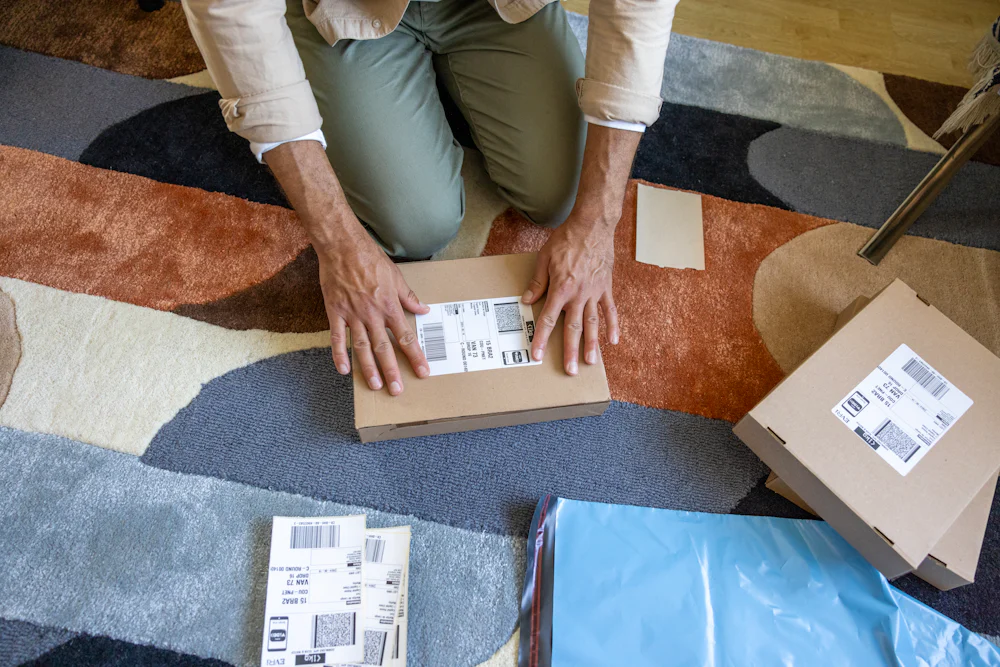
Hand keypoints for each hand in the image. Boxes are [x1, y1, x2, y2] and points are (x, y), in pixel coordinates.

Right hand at [262, 140, 429, 395]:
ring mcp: (352, 315)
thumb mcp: (396, 276)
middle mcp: (372, 314)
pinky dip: (339, 354)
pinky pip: (337, 337)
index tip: (423, 372)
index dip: (415, 356)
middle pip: (384, 348)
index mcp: (390, 306)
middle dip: (392, 371)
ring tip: (375, 386)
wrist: (342, 246)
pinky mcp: (335, 312)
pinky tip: (342, 369)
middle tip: (397, 390)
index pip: (405, 337)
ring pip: (361, 348)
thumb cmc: (371, 258)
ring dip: (368, 369)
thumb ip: (409, 297)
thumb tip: (424, 310)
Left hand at [522, 215, 618, 374]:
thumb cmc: (566, 240)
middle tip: (571, 370)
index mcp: (561, 289)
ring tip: (591, 362)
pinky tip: (613, 341)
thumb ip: (537, 282)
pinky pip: (611, 310)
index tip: (537, 355)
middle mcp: (578, 295)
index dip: (542, 339)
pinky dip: (613, 325)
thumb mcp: (544, 258)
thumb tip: (526, 300)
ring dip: (592, 344)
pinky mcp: (606, 287)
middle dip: (571, 351)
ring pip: (593, 323)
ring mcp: (594, 293)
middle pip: (573, 328)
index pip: (549, 319)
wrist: (592, 226)